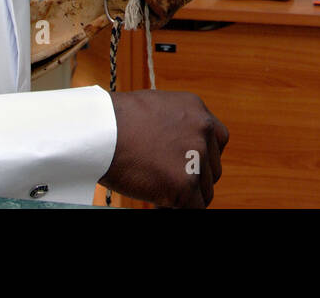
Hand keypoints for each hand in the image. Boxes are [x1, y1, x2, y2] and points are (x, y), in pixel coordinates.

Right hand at [98, 90, 228, 207]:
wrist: (100, 131)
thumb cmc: (115, 121)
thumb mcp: (156, 109)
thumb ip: (175, 126)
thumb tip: (177, 147)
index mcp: (197, 111)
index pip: (218, 140)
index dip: (204, 157)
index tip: (189, 166)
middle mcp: (203, 130)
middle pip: (213, 167)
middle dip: (195, 177)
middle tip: (170, 182)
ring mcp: (196, 157)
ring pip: (205, 190)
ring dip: (187, 195)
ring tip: (161, 193)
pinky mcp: (185, 183)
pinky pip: (194, 207)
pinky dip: (179, 209)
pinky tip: (159, 205)